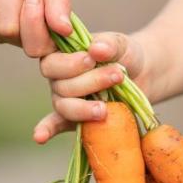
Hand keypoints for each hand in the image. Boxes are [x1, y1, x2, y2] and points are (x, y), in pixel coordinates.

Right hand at [32, 31, 146, 144]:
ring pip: (64, 106)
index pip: (52, 62)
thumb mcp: (120, 44)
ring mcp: (64, 100)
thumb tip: (96, 50)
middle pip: (61, 86)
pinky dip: (47, 130)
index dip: (69, 64)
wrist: (141, 75)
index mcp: (61, 56)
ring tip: (104, 109)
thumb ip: (109, 44)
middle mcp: (58, 78)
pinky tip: (40, 138)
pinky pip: (56, 125)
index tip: (91, 60)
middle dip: (90, 82)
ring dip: (83, 108)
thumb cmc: (124, 55)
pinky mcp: (74, 119)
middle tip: (117, 76)